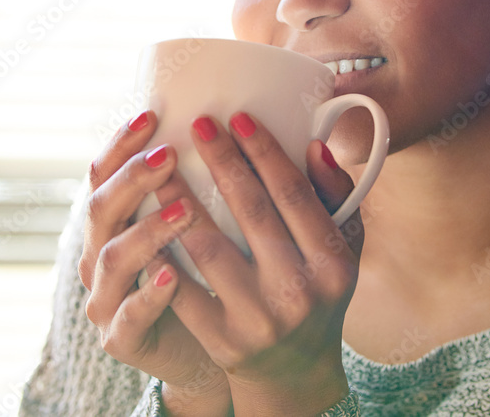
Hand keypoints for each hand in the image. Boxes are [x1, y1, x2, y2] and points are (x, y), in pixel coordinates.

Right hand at [78, 111, 230, 415]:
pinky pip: (129, 315)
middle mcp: (101, 255)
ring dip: (147, 229)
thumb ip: (239, 188)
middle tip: (171, 154)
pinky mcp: (120, 339)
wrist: (209, 353)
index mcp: (117, 221)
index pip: (103, 173)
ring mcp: (106, 299)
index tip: (152, 114)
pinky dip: (150, 292)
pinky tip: (172, 273)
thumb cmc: (221, 282)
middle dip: (134, 177)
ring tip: (184, 209)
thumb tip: (284, 138)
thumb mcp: (223, 229)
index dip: (121, 143)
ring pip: (112, 258)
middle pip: (100, 208)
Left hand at [167, 112, 363, 414]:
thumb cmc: (318, 293)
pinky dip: (162, 251)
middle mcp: (299, 291)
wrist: (295, 371)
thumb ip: (335, 195)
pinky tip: (144, 218)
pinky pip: (182, 288)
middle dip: (222, 161)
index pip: (295, 194)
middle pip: (251, 211)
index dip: (265, 152)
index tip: (238, 118)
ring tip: (162, 166)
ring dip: (180, 199)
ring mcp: (258, 319)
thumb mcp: (345, 248)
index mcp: (333, 264)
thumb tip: (315, 144)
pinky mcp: (222, 340)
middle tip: (198, 124)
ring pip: (208, 246)